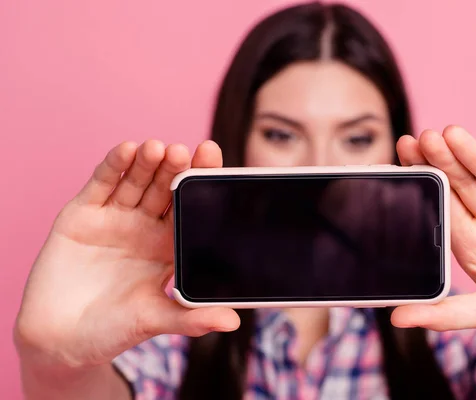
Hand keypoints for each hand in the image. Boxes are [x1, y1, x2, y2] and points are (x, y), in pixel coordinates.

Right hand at [14, 140, 239, 369]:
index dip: (201, 186)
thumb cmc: (111, 331)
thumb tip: (234, 323)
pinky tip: (127, 150)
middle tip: (186, 151)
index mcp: (169, 247)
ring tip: (158, 148)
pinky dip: (113, 166)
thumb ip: (191, 318)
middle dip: (176, 169)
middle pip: (166, 190)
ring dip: (148, 163)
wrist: (58, 340)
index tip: (214, 162)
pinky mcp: (84, 213)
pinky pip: (102, 184)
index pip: (191, 210)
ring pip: (136, 182)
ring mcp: (116, 217)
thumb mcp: (154, 321)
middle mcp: (146, 227)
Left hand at [392, 126, 475, 367]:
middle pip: (463, 185)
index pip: (442, 204)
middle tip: (423, 137)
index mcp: (471, 244)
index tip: (403, 154)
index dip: (424, 179)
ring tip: (450, 134)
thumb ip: (443, 314)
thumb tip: (395, 319)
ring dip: (472, 156)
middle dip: (443, 161)